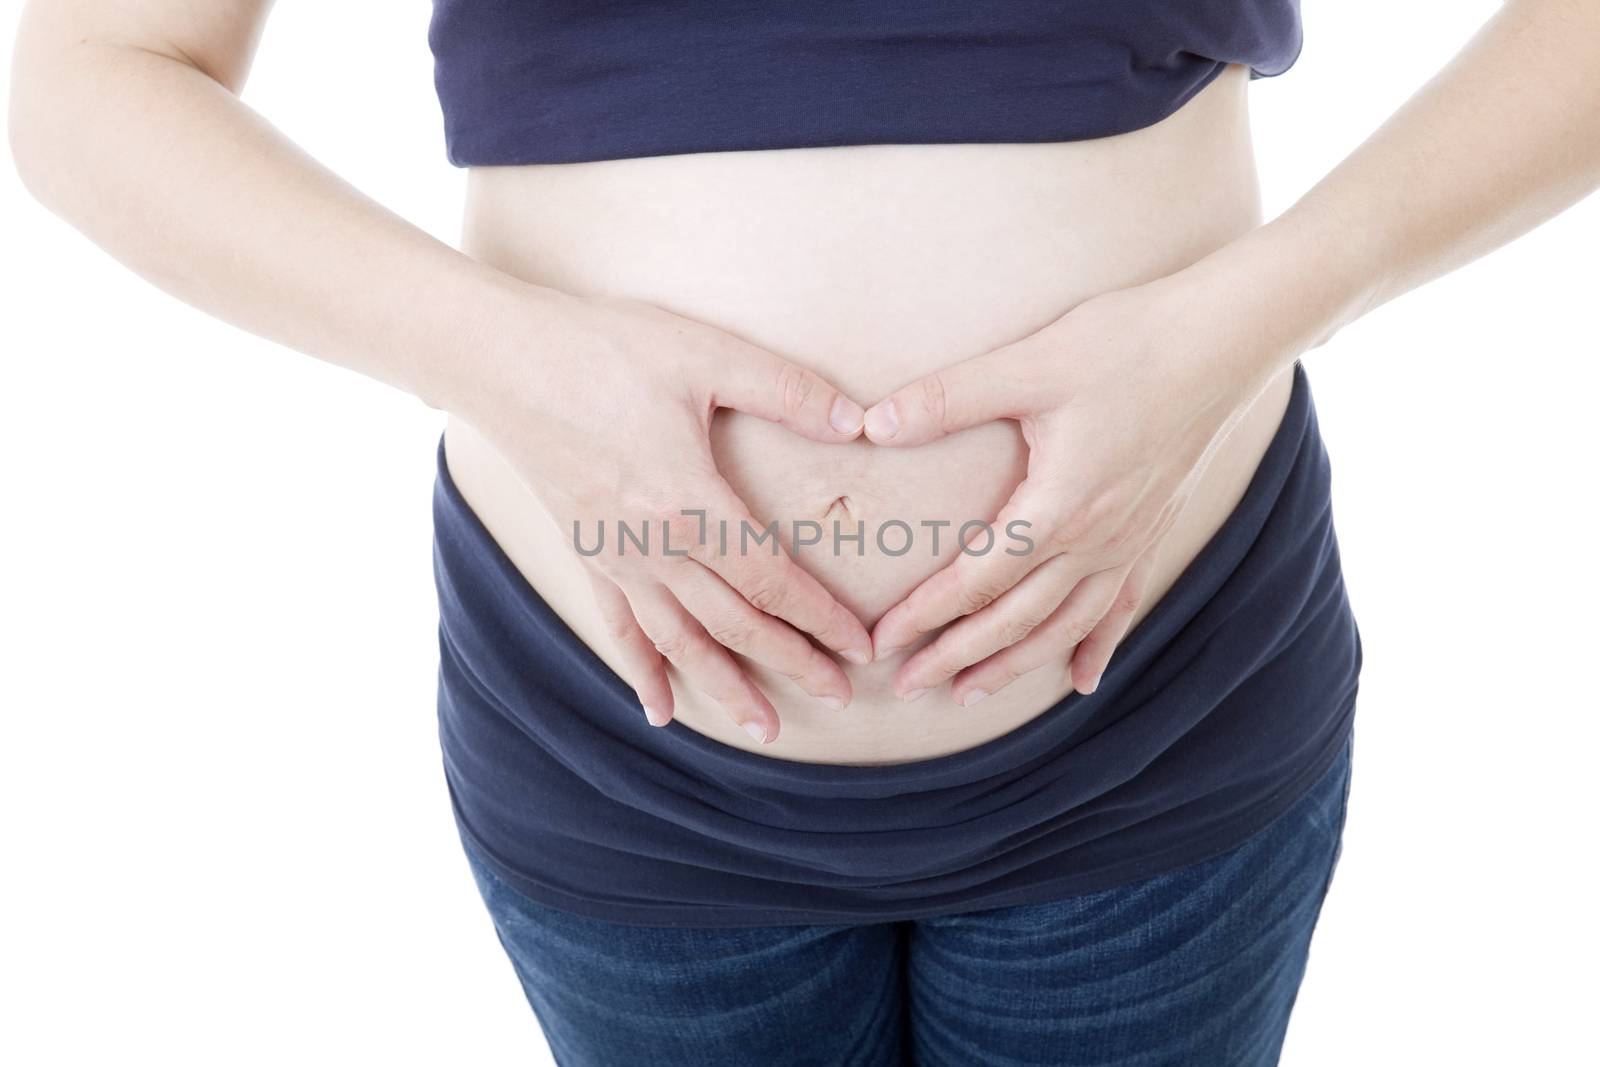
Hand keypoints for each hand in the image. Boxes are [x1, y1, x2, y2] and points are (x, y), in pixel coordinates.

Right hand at [459, 290, 874, 741]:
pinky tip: (659, 709)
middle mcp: (651, 547)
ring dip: (725, 688)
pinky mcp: (585, 553)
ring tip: (766, 728)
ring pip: (680, 642)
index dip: (820, 618)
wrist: (501, 360)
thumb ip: (788, 391)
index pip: (771, 580)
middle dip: (791, 664)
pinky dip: (642, 672)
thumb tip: (859, 421)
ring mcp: (614, 558)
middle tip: (840, 697)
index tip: (859, 647)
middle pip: (735, 624)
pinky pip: (619, 628)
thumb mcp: (706, 354)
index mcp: (689, 503)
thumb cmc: (604, 350)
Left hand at [861, 270, 1281, 704]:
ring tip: (970, 692)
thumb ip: (947, 399)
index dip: (923, 616)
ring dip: (1014, 664)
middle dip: (955, 656)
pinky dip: (1096, 646)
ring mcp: (1128, 543)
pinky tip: (1083, 680)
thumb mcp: (1028, 365)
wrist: (1224, 339)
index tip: (881, 643)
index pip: (975, 582)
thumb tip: (873, 423)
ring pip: (1064, 627)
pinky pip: (1120, 607)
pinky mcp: (1152, 531)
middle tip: (905, 685)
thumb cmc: (1126, 345)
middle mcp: (1095, 542)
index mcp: (1057, 509)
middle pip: (1013, 619)